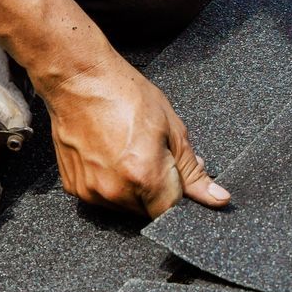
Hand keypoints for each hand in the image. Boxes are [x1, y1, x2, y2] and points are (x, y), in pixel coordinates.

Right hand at [40, 51, 228, 217]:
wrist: (79, 80)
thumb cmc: (126, 96)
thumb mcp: (173, 130)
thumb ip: (194, 172)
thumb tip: (218, 199)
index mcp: (144, 177)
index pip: (173, 211)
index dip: (180, 195)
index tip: (179, 178)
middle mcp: (114, 191)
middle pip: (149, 211)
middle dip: (159, 191)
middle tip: (156, 158)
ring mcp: (90, 191)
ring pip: (126, 207)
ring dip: (135, 189)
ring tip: (131, 153)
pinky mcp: (73, 187)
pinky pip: (103, 198)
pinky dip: (112, 184)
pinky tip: (111, 157)